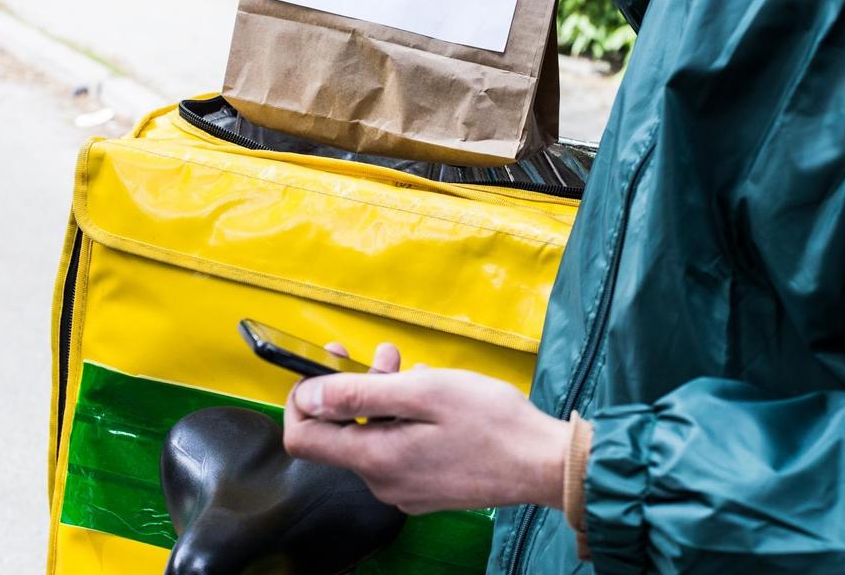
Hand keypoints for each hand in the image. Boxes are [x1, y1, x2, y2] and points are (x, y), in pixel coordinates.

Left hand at [283, 343, 568, 513]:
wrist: (545, 464)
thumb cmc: (491, 423)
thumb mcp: (424, 392)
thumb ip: (360, 393)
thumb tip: (308, 395)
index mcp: (376, 459)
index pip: (303, 438)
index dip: (300, 399)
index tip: (319, 368)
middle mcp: (382, 482)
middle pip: (342, 432)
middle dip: (356, 386)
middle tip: (389, 356)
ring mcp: (404, 489)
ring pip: (373, 436)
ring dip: (385, 398)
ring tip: (418, 370)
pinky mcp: (425, 488)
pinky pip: (397, 449)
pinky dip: (404, 419)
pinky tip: (434, 399)